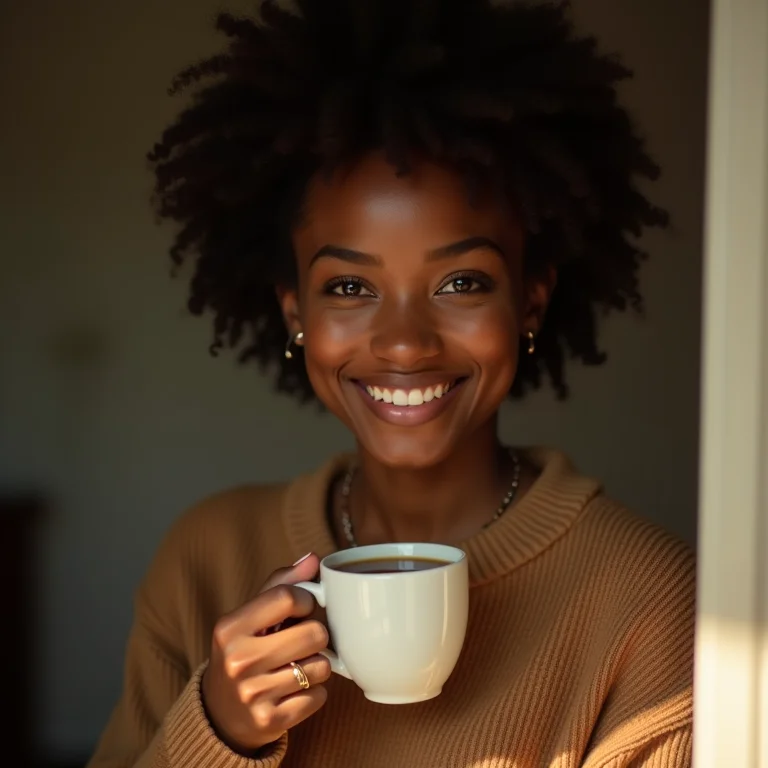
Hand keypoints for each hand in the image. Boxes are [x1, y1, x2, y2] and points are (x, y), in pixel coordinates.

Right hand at [201, 554, 330, 752]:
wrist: (221, 713)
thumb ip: (282, 583)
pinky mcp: (270, 722)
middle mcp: (238, 661)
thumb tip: (314, 558)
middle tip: (302, 641)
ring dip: (317, 665)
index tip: (303, 608)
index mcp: (230, 628)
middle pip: (314, 633)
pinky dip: (315, 692)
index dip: (306, 600)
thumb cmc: (244, 650)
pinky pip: (320, 696)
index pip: (287, 597)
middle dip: (316, 635)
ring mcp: (253, 695)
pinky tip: (295, 690)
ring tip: (297, 665)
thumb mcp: (251, 616)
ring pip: (321, 666)